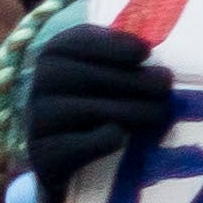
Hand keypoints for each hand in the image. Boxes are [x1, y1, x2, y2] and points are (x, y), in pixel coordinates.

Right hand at [19, 22, 183, 184]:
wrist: (70, 160)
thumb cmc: (101, 105)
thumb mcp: (111, 74)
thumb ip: (125, 58)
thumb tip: (148, 48)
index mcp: (55, 55)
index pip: (74, 42)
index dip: (111, 45)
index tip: (144, 52)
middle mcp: (39, 84)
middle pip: (83, 76)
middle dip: (133, 80)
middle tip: (166, 84)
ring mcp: (37, 120)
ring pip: (85, 110)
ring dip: (131, 110)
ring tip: (158, 112)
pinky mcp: (43, 155)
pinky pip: (76, 144)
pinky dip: (105, 139)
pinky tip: (122, 136)